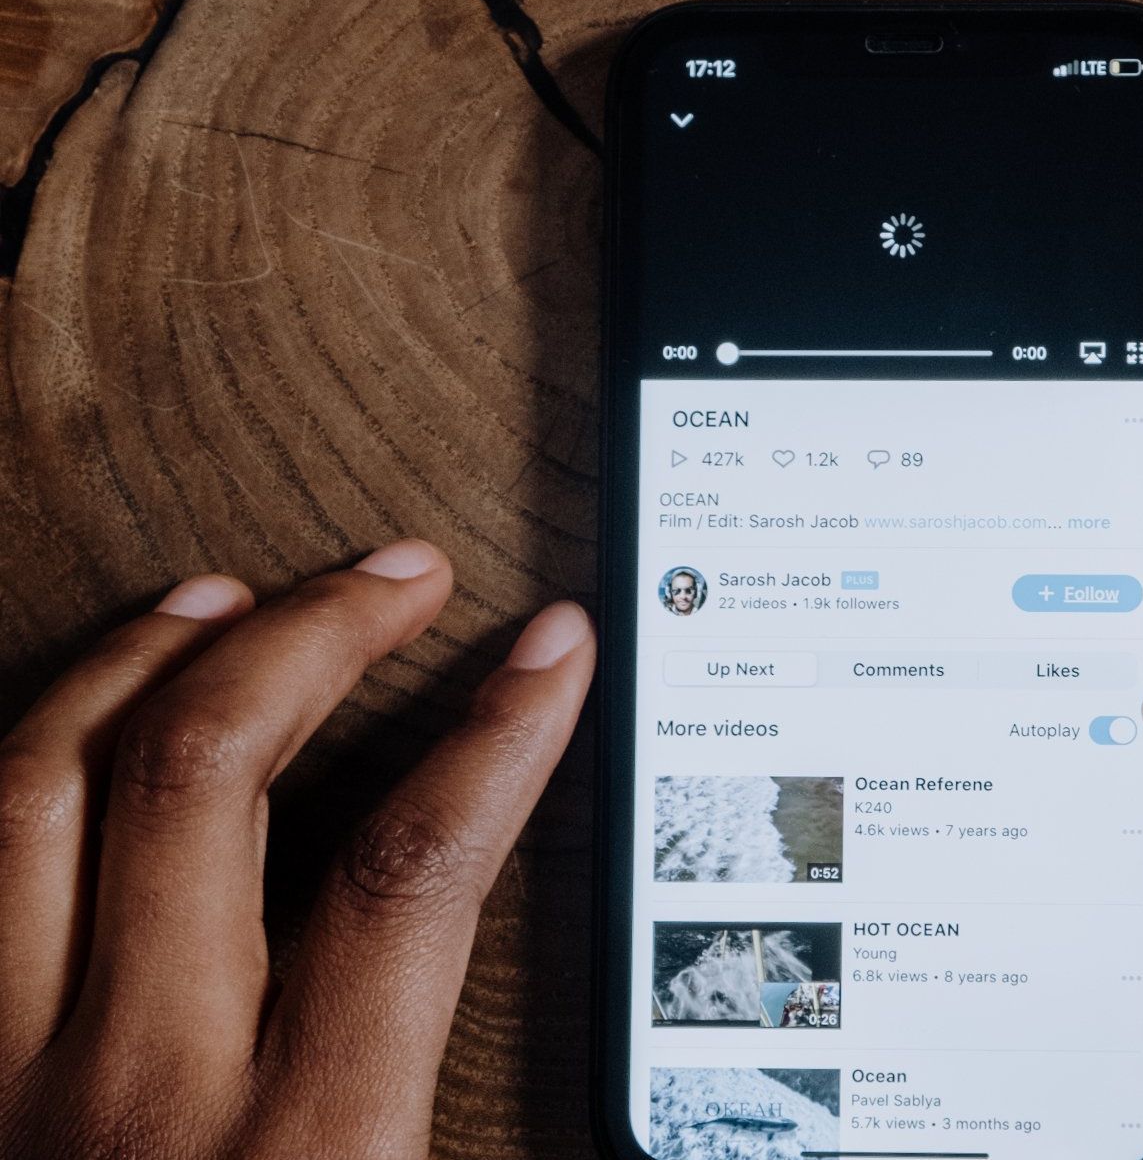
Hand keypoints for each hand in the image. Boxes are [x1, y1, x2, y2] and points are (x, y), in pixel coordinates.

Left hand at [0, 540, 594, 1157]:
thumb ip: (443, 1097)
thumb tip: (520, 985)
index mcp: (307, 1145)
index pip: (411, 876)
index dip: (497, 735)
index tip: (547, 655)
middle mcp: (144, 1089)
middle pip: (208, 775)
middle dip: (316, 634)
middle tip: (396, 581)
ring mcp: (15, 1077)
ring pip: (46, 790)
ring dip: (144, 660)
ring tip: (224, 597)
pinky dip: (30, 759)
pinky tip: (81, 724)